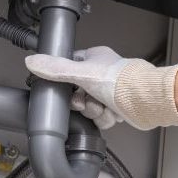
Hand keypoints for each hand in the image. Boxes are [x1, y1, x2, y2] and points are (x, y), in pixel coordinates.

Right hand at [25, 46, 177, 130]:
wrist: (145, 101)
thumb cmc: (121, 81)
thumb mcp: (81, 73)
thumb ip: (55, 69)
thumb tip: (32, 62)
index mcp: (95, 59)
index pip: (69, 68)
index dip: (64, 82)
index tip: (64, 90)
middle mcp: (103, 74)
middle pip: (78, 92)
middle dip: (81, 102)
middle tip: (86, 101)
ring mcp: (111, 91)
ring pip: (90, 107)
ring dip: (94, 111)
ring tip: (103, 106)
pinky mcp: (118, 107)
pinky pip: (102, 118)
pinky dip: (106, 118)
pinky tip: (112, 113)